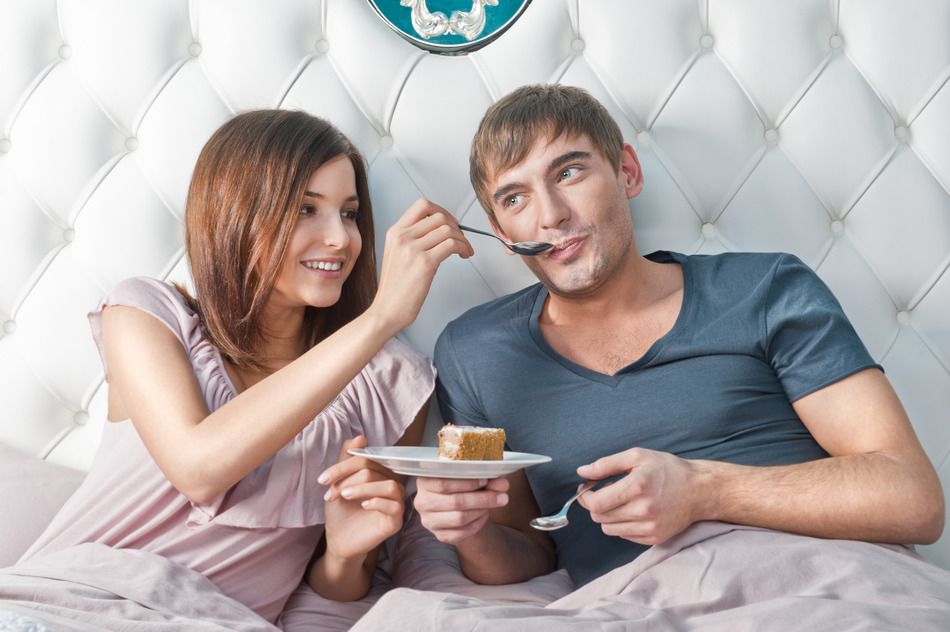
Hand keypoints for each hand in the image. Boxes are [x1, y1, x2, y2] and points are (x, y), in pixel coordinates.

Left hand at [318, 436, 405, 561]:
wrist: (338, 541)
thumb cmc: (340, 511)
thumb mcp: (339, 482)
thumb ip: (347, 459)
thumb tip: (360, 437)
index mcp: (379, 473)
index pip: (366, 459)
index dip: (344, 466)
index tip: (323, 479)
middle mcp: (390, 485)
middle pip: (375, 470)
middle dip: (349, 479)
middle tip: (332, 492)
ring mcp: (395, 503)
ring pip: (388, 485)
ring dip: (363, 488)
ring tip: (345, 496)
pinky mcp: (396, 520)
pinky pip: (395, 505)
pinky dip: (378, 502)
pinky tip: (363, 505)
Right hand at [370, 198, 473, 331]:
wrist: (386, 310)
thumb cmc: (395, 288)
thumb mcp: (397, 254)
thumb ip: (412, 239)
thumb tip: (439, 230)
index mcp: (395, 232)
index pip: (422, 205)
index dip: (442, 211)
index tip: (450, 223)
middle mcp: (402, 237)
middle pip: (439, 216)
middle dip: (456, 226)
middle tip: (460, 239)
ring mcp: (413, 249)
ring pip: (448, 229)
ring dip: (462, 238)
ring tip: (464, 250)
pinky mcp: (425, 263)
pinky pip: (452, 244)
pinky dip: (463, 247)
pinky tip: (463, 255)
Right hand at [413, 476, 508, 545]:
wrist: (457, 508)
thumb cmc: (463, 487)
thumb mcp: (473, 478)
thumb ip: (488, 479)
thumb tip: (503, 484)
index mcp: (425, 481)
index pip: (443, 483)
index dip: (467, 483)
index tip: (485, 480)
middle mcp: (422, 501)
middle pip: (454, 502)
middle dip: (482, 499)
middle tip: (502, 497)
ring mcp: (429, 521)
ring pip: (459, 518)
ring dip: (481, 511)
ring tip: (494, 504)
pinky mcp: (439, 536)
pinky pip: (462, 532)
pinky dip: (478, 523)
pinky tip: (484, 515)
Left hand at [576, 447, 698, 545]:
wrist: (700, 490)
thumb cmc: (667, 469)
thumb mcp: (637, 456)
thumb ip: (606, 464)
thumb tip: (581, 472)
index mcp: (638, 486)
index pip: (597, 503)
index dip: (586, 497)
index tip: (587, 489)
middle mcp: (644, 510)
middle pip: (600, 517)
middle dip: (596, 505)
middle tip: (606, 492)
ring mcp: (650, 527)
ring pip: (609, 529)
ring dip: (608, 515)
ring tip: (622, 501)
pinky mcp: (655, 538)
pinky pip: (624, 535)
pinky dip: (622, 524)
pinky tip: (634, 511)